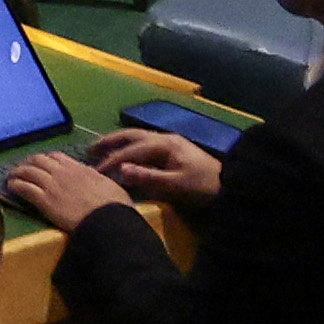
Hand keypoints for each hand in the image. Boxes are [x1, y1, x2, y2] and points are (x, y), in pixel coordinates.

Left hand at [0, 150, 124, 229]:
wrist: (109, 222)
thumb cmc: (116, 207)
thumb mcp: (109, 185)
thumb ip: (96, 178)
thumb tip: (91, 175)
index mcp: (79, 168)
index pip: (56, 157)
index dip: (46, 159)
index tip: (43, 164)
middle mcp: (62, 172)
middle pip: (38, 160)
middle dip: (28, 162)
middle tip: (23, 168)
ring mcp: (51, 185)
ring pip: (27, 171)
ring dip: (17, 172)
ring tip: (12, 176)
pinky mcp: (44, 200)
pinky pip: (24, 187)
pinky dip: (15, 185)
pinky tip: (10, 187)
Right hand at [91, 125, 223, 207]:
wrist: (233, 187)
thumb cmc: (204, 187)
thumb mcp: (177, 185)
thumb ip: (149, 177)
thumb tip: (121, 169)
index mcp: (164, 144)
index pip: (131, 150)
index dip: (112, 160)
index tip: (96, 170)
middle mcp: (164, 138)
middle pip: (130, 136)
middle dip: (109, 142)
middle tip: (89, 150)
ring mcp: (170, 143)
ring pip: (137, 138)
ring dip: (118, 143)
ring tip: (101, 149)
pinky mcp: (174, 150)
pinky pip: (144, 145)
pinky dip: (130, 148)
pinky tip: (125, 155)